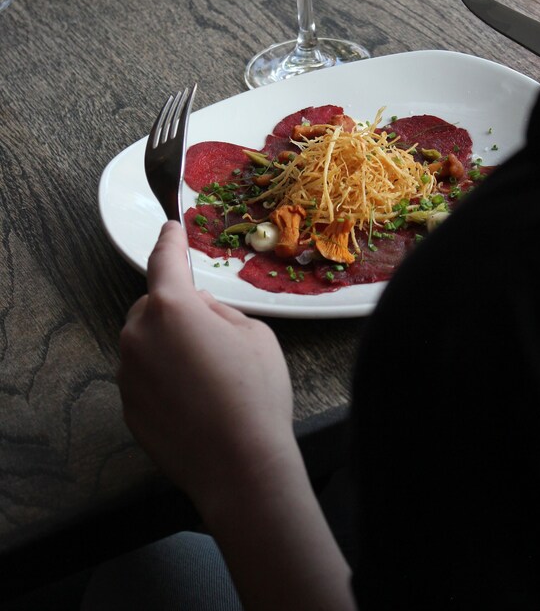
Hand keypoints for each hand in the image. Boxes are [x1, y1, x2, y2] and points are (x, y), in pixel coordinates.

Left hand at [118, 221, 294, 514]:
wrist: (240, 468)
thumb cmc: (254, 394)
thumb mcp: (254, 334)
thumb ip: (219, 312)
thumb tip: (199, 312)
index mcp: (171, 307)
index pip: (164, 261)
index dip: (170, 241)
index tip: (171, 229)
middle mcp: (139, 336)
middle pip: (151, 306)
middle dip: (176, 309)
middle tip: (213, 333)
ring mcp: (128, 374)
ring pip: (146, 343)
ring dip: (168, 345)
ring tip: (209, 375)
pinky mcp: (128, 407)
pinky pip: (144, 376)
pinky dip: (163, 377)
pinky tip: (195, 400)